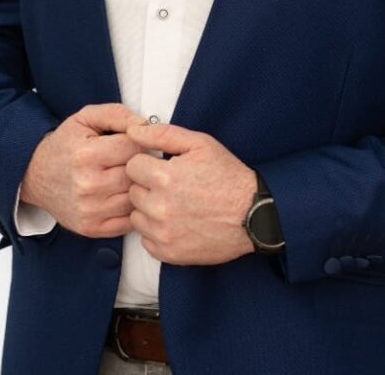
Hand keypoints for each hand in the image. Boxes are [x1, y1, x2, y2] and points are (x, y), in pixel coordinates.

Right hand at [19, 103, 148, 237]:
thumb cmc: (66, 144)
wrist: (36, 176)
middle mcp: (88, 185)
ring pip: (137, 198)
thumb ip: (117, 115)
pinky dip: (133, 208)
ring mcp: (90, 210)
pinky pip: (129, 220)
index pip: (135, 147)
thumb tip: (146, 125)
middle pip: (138, 174)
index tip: (138, 141)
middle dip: (143, 164)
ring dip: (139, 187)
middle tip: (136, 159)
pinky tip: (124, 195)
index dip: (142, 141)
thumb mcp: (86, 118)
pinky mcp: (91, 228)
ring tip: (130, 176)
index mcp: (87, 154)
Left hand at [124, 121, 256, 265]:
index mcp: (164, 177)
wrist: (252, 214)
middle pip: (132, 192)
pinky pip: (146, 240)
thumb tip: (131, 131)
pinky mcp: (168, 253)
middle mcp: (159, 207)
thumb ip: (162, 134)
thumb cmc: (227, 175)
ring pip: (137, 217)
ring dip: (150, 210)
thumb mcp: (200, 144)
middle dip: (148, 186)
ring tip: (175, 204)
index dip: (147, 164)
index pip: (132, 166)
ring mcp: (162, 233)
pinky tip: (177, 222)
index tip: (163, 167)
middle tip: (173, 186)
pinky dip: (157, 231)